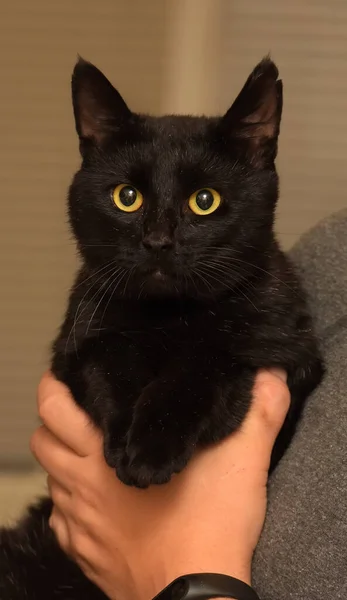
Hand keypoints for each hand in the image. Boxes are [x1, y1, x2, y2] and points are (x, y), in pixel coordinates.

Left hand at [31, 369, 288, 599]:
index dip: (56, 385)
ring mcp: (82, 523)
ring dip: (63, 463)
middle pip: (42, 442)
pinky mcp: (88, 555)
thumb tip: (270, 376)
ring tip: (90, 453)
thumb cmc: (211, 527)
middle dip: (55, 423)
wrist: (198, 596)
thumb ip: (260, 411)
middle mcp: (82, 486)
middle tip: (79, 413)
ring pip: (51, 480)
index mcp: (104, 454)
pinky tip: (97, 504)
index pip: (55, 407)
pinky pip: (63, 523)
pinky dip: (71, 507)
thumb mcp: (244, 459)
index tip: (70, 378)